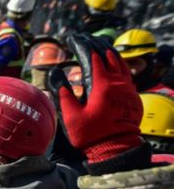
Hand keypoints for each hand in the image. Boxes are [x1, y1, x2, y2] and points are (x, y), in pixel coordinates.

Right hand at [48, 34, 141, 162]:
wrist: (115, 149)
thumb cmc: (91, 134)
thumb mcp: (71, 115)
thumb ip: (63, 92)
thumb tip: (55, 73)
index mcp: (102, 85)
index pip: (92, 57)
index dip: (82, 46)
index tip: (73, 40)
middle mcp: (118, 83)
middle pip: (109, 55)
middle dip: (96, 45)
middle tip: (84, 39)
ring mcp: (128, 89)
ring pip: (121, 63)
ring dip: (110, 53)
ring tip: (99, 47)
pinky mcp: (133, 97)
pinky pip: (127, 74)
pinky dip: (119, 65)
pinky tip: (113, 66)